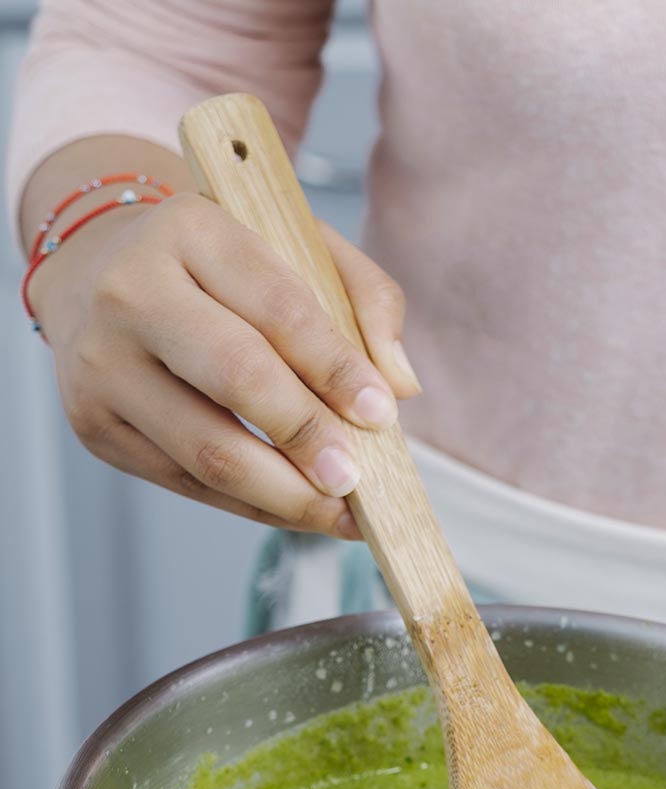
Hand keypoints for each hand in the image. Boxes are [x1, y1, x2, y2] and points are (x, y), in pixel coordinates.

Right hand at [32, 192, 419, 537]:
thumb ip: (365, 297)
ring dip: (284, 495)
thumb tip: (401, 385)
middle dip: (306, 437)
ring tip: (336, 512)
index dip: (335, 368)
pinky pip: (188, 483)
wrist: (95, 276)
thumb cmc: (215, 268)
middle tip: (354, 478)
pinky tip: (294, 508)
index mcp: (188, 230)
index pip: (278, 308)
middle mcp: (130, 294)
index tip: (381, 414)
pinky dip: (251, 505)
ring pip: (207, 451)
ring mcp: (103, 366)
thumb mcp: (294, 246)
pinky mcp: (96, 426)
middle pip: (236, 379)